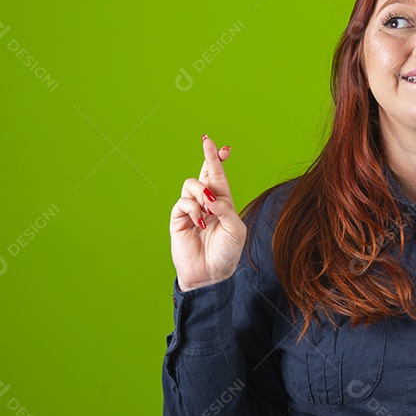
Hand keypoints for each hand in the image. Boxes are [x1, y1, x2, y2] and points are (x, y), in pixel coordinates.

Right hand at [169, 134, 246, 291]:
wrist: (211, 274)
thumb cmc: (227, 253)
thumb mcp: (236, 229)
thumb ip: (226, 209)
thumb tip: (211, 197)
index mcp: (224, 203)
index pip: (220, 177)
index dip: (219, 161)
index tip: (224, 147)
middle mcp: (207, 202)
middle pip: (205, 173)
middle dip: (207, 157)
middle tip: (208, 141)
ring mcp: (192, 209)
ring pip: (191, 184)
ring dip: (202, 192)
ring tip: (209, 208)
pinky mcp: (179, 218)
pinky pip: (183, 202)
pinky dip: (194, 209)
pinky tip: (200, 222)